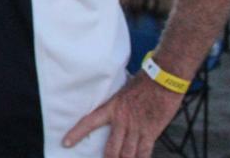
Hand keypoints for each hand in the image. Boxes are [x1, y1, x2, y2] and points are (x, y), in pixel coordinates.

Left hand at [62, 72, 182, 156]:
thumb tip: (114, 111)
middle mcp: (122, 121)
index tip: (65, 143)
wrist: (163, 79)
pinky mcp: (151, 132)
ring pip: (127, 155)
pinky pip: (144, 152)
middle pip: (111, 149)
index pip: (89, 122)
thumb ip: (117, 104)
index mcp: (112, 108)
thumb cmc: (144, 81)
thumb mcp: (123, 91)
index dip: (76, 134)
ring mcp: (137, 128)